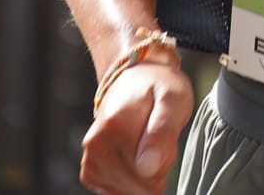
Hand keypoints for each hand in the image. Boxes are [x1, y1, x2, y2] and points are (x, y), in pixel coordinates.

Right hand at [79, 61, 193, 194]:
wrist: (135, 80)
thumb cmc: (159, 88)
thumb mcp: (173, 99)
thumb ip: (163, 131)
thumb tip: (147, 168)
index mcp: (115, 124)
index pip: (150, 174)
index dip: (166, 160)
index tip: (166, 136)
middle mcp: (96, 144)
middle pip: (140, 185)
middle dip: (157, 169)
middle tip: (158, 137)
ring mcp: (90, 158)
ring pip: (129, 191)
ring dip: (146, 175)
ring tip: (147, 143)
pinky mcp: (90, 170)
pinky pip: (117, 191)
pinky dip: (132, 181)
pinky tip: (136, 156)